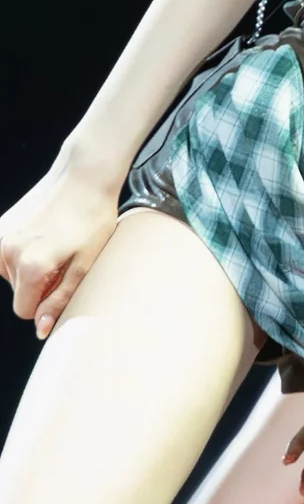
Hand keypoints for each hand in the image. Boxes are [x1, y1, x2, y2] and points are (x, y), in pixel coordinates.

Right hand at [0, 161, 119, 339]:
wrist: (85, 174)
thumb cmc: (93, 217)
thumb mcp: (85, 264)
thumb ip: (59, 299)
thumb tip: (41, 329)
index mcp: (30, 266)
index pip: (24, 310)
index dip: (46, 302)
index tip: (63, 280)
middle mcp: (6, 252)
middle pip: (18, 291)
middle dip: (38, 282)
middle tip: (63, 255)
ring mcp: (0, 236)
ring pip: (11, 274)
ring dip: (30, 266)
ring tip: (55, 241)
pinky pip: (5, 254)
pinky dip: (21, 252)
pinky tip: (43, 233)